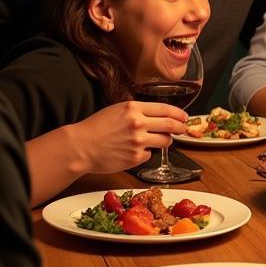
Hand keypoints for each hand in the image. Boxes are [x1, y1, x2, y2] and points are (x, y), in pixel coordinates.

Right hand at [70, 101, 187, 173]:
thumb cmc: (96, 128)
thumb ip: (138, 111)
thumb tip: (158, 116)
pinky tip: (134, 151)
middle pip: (171, 125)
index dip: (178, 114)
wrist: (79, 147)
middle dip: (180, 127)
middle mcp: (138, 123)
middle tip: (183, 129)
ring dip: (165, 141)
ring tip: (157, 140)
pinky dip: (146, 153)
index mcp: (133, 108)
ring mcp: (138, 141)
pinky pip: (150, 154)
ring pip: (165, 141)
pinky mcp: (136, 157)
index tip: (184, 117)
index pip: (165, 109)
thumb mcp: (117, 110)